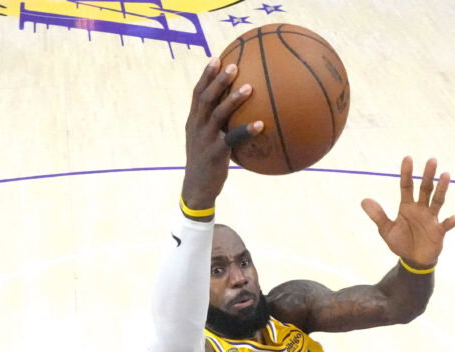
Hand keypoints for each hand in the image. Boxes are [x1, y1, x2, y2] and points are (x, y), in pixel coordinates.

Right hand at [180, 58, 262, 211]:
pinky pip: (232, 139)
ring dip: (233, 100)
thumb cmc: (207, 164)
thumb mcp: (208, 141)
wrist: (197, 189)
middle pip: (206, 98)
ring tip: (249, 88)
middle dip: (218, 80)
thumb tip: (242, 114)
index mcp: (194, 122)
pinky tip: (261, 124)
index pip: (198, 93)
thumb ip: (219, 126)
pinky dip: (246, 131)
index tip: (216, 58)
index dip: (206, 75)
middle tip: (233, 66)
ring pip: (218, 114)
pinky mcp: (215, 154)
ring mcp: (205, 140)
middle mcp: (197, 127)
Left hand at [361, 157, 454, 267]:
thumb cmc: (401, 242)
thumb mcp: (386, 230)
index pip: (407, 186)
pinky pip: (446, 225)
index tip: (408, 158)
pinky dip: (451, 221)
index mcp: (407, 206)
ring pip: (437, 201)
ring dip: (442, 189)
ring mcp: (431, 219)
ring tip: (446, 175)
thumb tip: (364, 200)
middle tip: (432, 160)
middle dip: (428, 175)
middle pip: (425, 189)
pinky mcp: (439, 231)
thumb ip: (378, 215)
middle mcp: (421, 209)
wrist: (413, 260)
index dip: (406, 173)